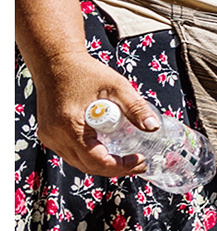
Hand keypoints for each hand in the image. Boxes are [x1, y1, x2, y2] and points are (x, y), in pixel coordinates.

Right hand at [32, 53, 156, 179]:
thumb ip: (136, 108)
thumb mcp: (116, 87)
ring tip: (129, 160)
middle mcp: (54, 136)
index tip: (140, 159)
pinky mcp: (49, 134)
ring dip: (103, 165)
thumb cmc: (85, 71)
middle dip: (116, 169)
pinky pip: (72, 153)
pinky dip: (91, 156)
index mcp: (69, 126)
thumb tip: (154, 127)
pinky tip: (109, 151)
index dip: (121, 165)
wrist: (55, 62)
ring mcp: (49, 137)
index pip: (96, 160)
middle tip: (139, 164)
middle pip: (88, 166)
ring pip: (79, 162)